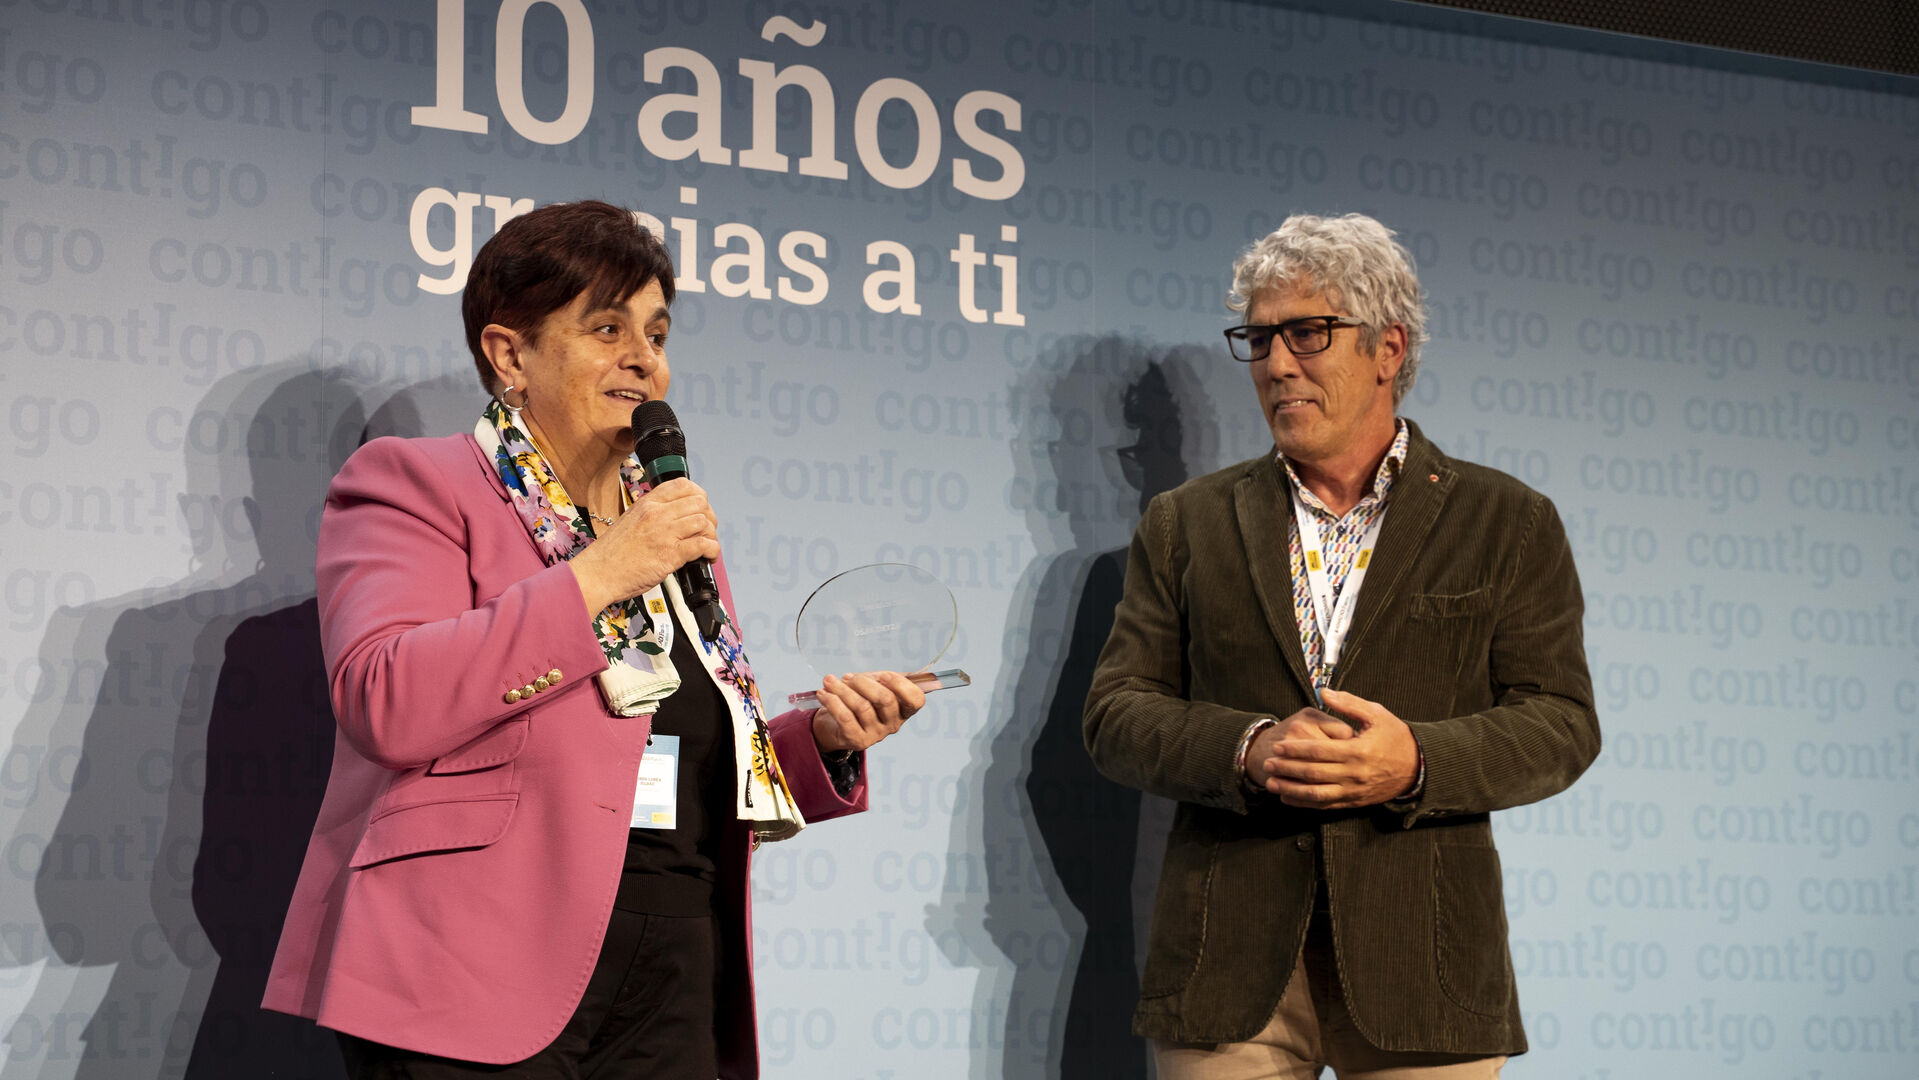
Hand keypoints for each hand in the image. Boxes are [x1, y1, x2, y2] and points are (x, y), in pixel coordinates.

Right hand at [568, 478, 719, 612]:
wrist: (597, 573)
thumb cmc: (611, 554)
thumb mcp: (630, 521)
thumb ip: (651, 515)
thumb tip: (674, 518)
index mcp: (647, 503)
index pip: (683, 485)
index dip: (699, 495)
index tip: (701, 508)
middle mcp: (657, 513)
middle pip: (699, 502)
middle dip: (709, 517)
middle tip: (706, 531)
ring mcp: (664, 533)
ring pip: (704, 522)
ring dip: (712, 535)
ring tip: (708, 546)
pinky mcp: (670, 554)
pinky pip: (703, 545)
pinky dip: (712, 551)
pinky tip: (708, 557)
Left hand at [810, 672, 925, 752]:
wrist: (836, 726)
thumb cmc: (859, 700)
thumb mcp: (874, 687)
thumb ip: (881, 679)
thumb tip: (885, 675)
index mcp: (903, 709)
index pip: (916, 700)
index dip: (901, 685)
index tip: (884, 675)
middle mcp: (893, 724)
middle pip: (885, 699)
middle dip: (864, 683)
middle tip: (849, 677)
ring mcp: (876, 734)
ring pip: (862, 706)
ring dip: (842, 689)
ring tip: (829, 681)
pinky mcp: (857, 740)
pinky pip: (845, 717)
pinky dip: (833, 702)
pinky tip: (823, 693)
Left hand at [1257, 689, 1419, 807]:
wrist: (1417, 767)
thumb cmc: (1395, 737)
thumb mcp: (1376, 714)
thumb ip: (1348, 704)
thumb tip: (1324, 692)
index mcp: (1357, 751)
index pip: (1318, 751)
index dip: (1295, 750)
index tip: (1278, 746)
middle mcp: (1354, 774)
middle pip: (1313, 773)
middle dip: (1286, 769)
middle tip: (1267, 763)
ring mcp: (1353, 791)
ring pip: (1316, 794)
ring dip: (1291, 789)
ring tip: (1271, 783)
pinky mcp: (1354, 802)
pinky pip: (1325, 805)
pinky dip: (1304, 803)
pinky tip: (1288, 797)